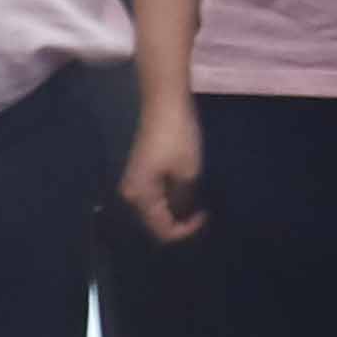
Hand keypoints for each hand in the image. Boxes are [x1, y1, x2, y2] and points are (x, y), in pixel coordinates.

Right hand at [115, 94, 206, 243]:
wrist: (164, 106)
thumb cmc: (177, 138)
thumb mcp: (187, 172)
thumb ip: (183, 199)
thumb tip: (183, 213)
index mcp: (140, 198)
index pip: (162, 230)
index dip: (186, 230)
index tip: (205, 215)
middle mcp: (131, 195)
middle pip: (156, 222)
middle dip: (180, 222)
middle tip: (202, 212)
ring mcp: (135, 184)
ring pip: (156, 210)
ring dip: (176, 210)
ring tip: (197, 202)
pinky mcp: (141, 174)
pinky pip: (155, 197)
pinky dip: (170, 199)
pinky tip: (186, 191)